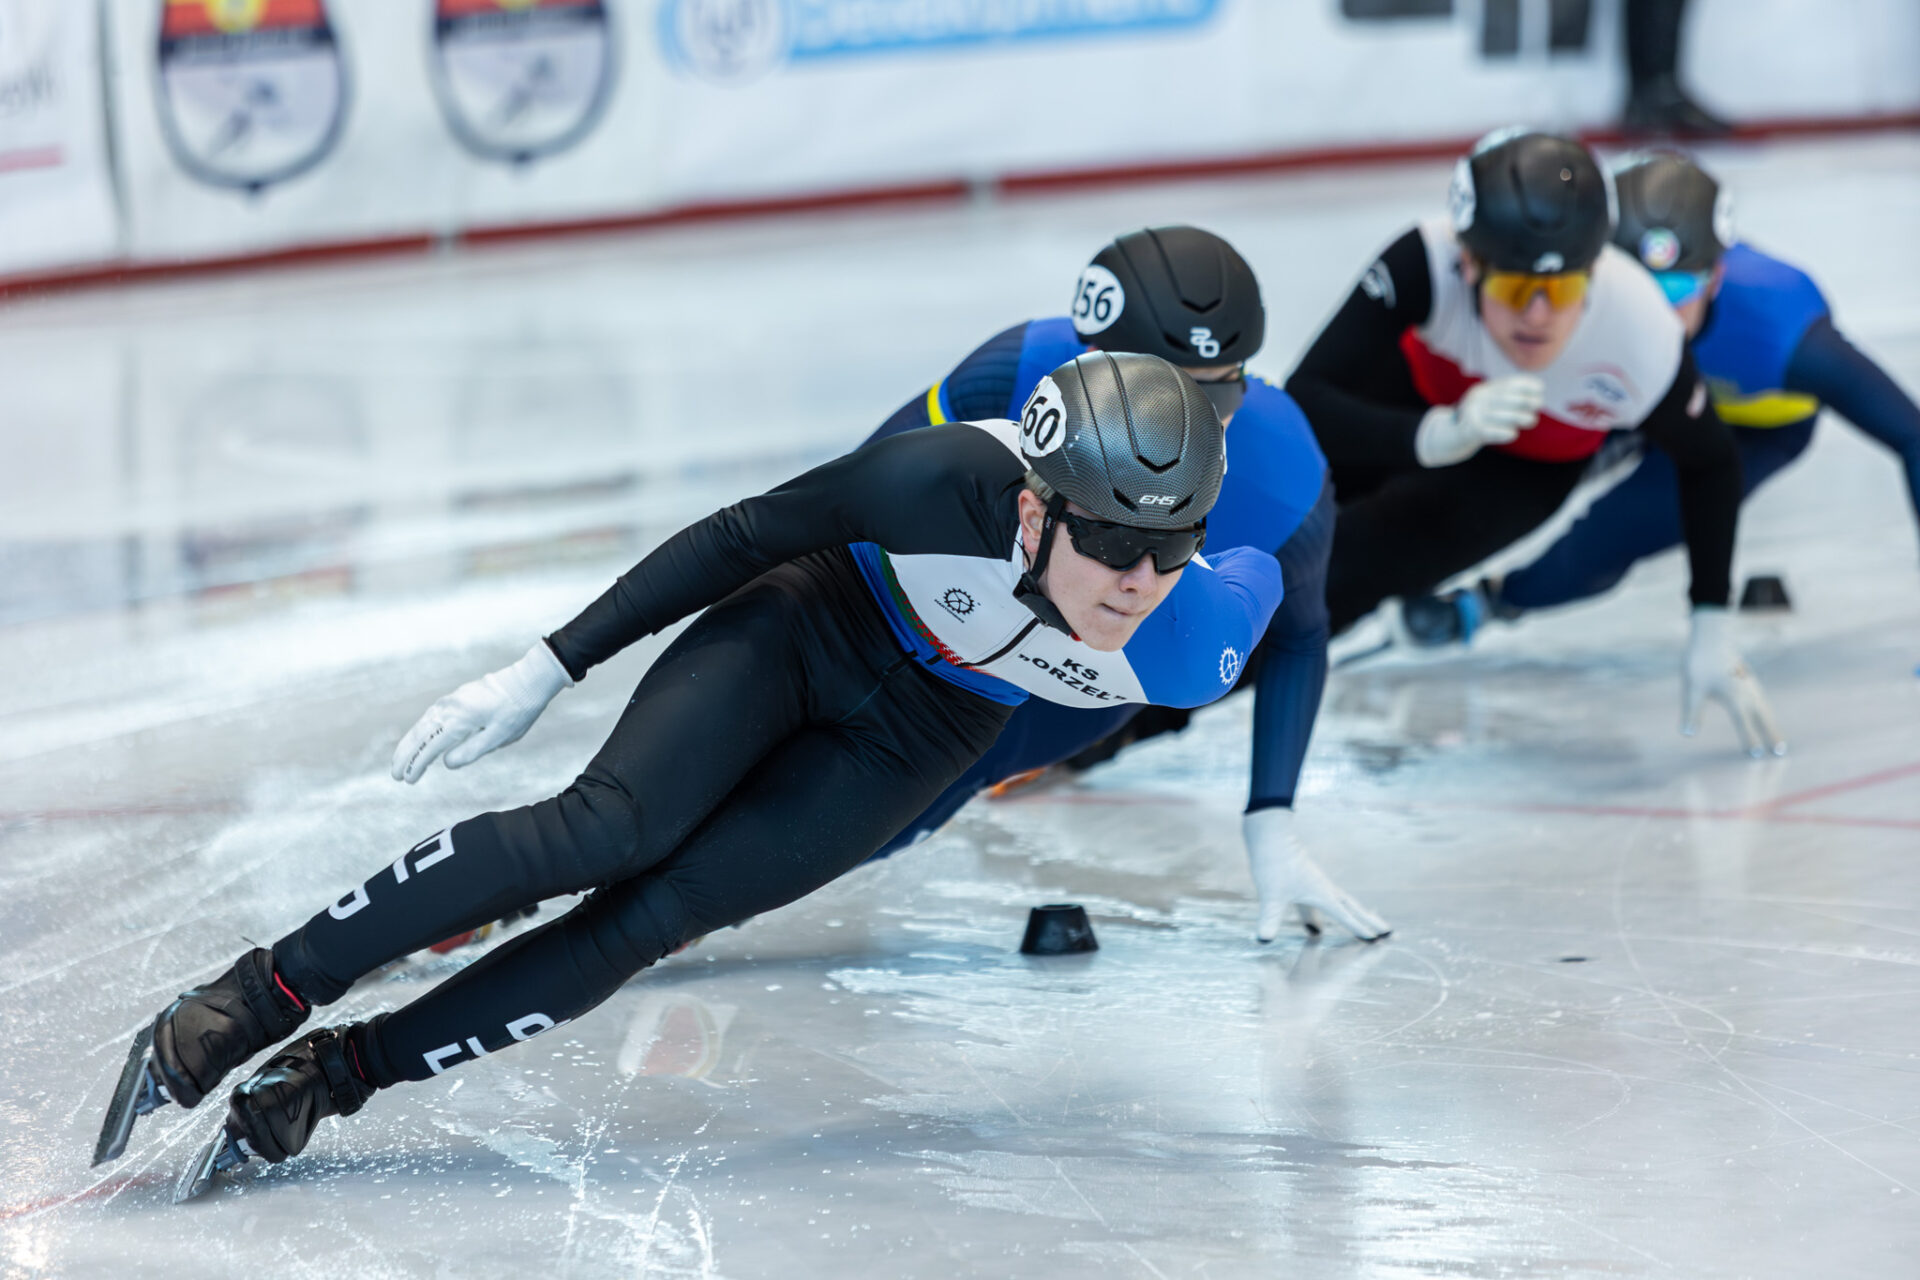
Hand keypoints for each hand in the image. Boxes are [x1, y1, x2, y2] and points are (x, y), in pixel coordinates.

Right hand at [391, 642, 573, 783]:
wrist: (528, 680)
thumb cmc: (518, 711)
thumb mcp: (499, 737)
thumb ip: (471, 751)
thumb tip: (445, 763)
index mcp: (459, 720)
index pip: (430, 747)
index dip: (417, 764)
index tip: (407, 780)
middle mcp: (449, 708)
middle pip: (420, 734)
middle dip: (406, 755)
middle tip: (395, 775)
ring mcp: (451, 700)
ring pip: (423, 723)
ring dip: (410, 742)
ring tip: (401, 760)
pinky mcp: (456, 697)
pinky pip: (431, 716)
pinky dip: (420, 729)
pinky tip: (418, 738)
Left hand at [1243, 807, 1390, 942]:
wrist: (1268, 835)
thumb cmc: (1272, 863)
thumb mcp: (1271, 895)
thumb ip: (1270, 919)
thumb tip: (1263, 940)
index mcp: (1322, 894)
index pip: (1346, 916)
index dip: (1360, 929)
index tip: (1377, 940)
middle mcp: (1323, 889)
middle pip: (1352, 908)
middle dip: (1370, 921)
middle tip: (1389, 933)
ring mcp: (1314, 883)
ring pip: (1340, 904)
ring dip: (1353, 916)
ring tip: (1365, 927)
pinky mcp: (1303, 880)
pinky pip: (1320, 903)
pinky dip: (1323, 916)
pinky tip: (1313, 926)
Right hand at [1414, 374, 1543, 466]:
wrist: (1445, 437)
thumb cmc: (1476, 422)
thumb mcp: (1487, 405)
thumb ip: (1506, 401)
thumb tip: (1538, 397)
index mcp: (1482, 391)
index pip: (1505, 384)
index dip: (1523, 384)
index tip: (1540, 388)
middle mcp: (1475, 400)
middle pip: (1502, 398)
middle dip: (1523, 400)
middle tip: (1539, 404)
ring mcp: (1471, 415)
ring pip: (1497, 415)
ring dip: (1517, 417)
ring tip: (1532, 420)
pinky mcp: (1467, 431)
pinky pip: (1486, 432)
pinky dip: (1500, 433)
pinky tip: (1513, 434)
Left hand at [1683, 606, 1785, 757]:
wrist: (1710, 637)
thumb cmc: (1699, 662)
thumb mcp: (1692, 689)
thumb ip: (1691, 712)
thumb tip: (1687, 734)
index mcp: (1733, 697)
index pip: (1743, 723)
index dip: (1750, 740)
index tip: (1757, 755)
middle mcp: (1747, 693)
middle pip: (1763, 718)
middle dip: (1772, 735)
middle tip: (1782, 752)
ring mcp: (1750, 686)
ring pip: (1765, 709)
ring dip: (1772, 725)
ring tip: (1779, 742)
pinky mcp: (1749, 681)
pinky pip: (1762, 701)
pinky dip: (1767, 714)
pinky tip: (1766, 718)